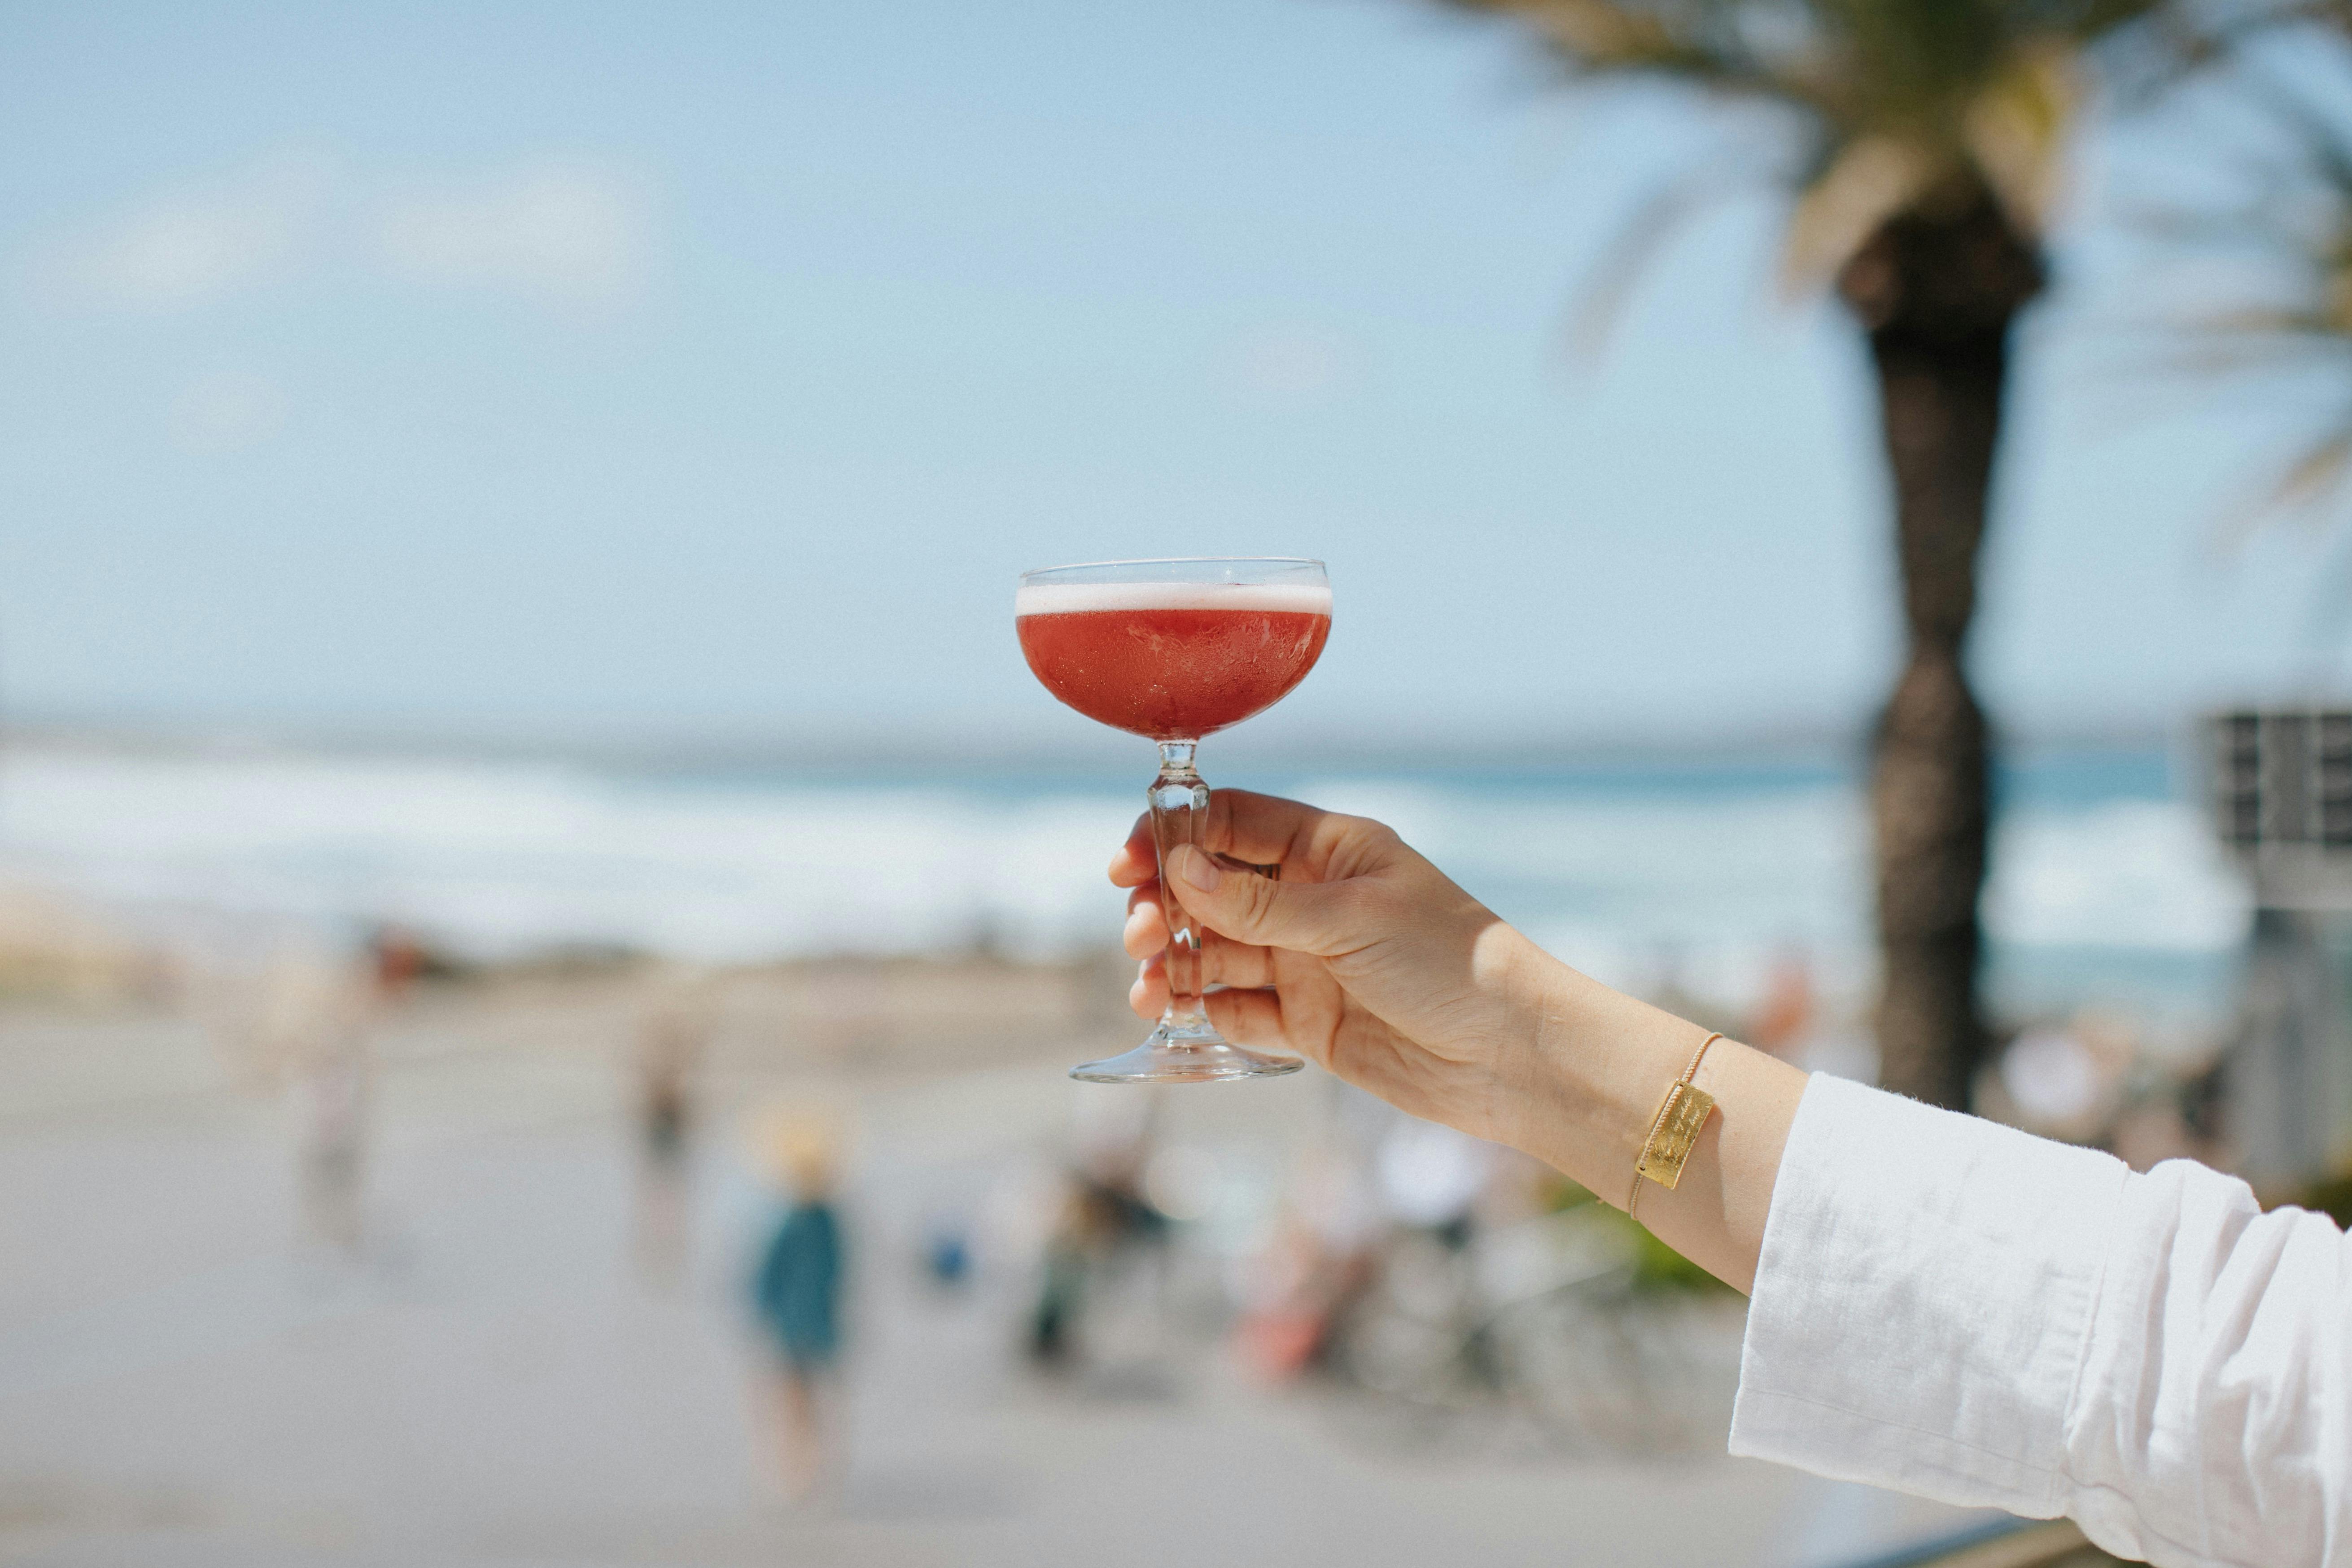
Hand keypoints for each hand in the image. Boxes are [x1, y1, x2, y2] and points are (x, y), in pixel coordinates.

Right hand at [1110, 789, 1552, 1152]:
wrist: (1510, 1056)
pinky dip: (1207, 1012)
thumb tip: (1179, 869)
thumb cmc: (1451, 964)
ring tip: (1150, 987)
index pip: (1235, 823)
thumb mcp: (1351, 920)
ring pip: (1217, 953)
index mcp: (1331, 850)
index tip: (1130, 864)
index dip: (1177, 836)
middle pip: (1212, 890)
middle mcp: (1313, 900)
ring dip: (1176, 964)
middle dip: (1168, 908)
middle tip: (1144, 935)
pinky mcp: (1308, 1023)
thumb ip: (1260, 904)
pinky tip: (1185, 1015)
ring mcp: (1307, 962)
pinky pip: (1239, 1010)